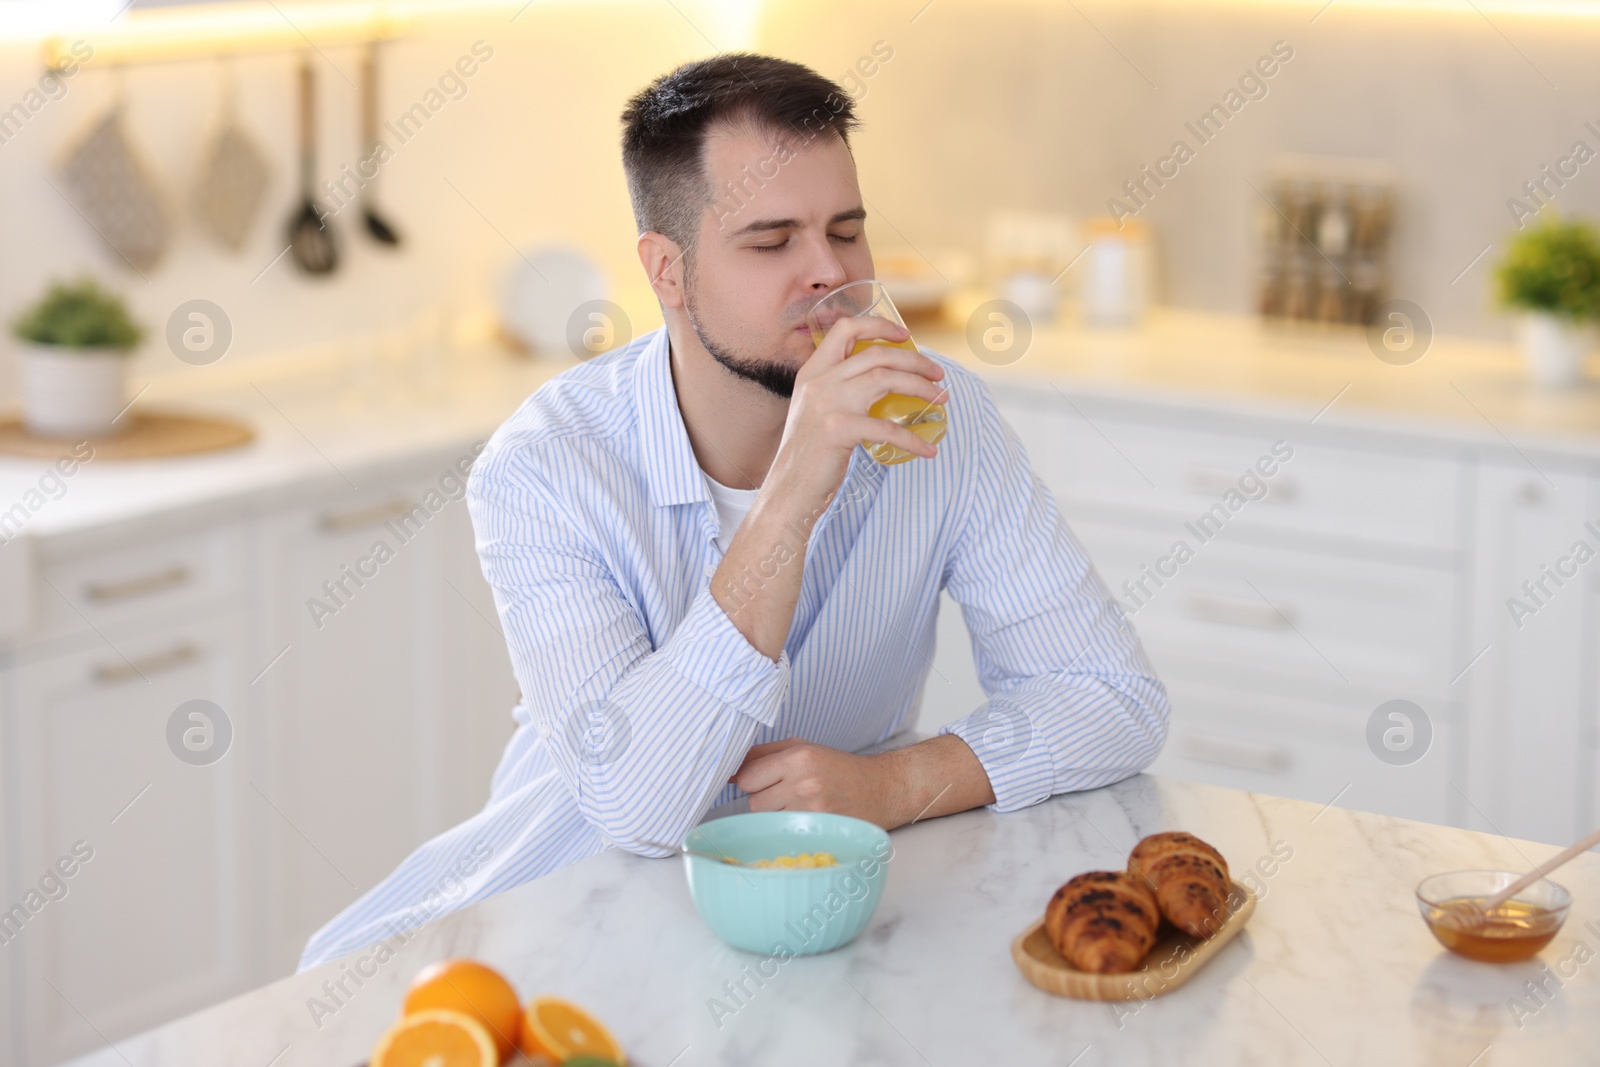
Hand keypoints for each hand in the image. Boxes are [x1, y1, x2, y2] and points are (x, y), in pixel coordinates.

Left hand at [731, 734, 998, 829]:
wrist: (881, 788)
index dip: (752, 781)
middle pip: (754, 801)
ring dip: (776, 815)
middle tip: (786, 794)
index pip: (747, 777)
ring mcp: (813, 810)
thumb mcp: (803, 748)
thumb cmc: (837, 767)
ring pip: (768, 820)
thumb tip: (727, 768)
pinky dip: (791, 828)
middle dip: (764, 798)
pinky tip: (807, 819)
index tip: (763, 781)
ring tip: (799, 806)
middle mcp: (804, 783)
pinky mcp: (821, 829)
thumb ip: (763, 754)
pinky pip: (786, 833)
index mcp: (798, 757)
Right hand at [767, 314, 948, 509]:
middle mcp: (819, 381)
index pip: (846, 329)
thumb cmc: (808, 455)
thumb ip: (838, 392)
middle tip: (938, 374)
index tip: (905, 335)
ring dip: (921, 387)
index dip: (879, 325)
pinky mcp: (838, 430)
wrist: (788, 490)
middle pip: (877, 354)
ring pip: (885, 379)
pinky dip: (914, 440)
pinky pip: (887, 429)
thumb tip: (882, 384)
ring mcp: (827, 404)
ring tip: (941, 398)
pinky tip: (929, 449)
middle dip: (915, 360)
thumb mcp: (816, 411)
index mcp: (812, 372)